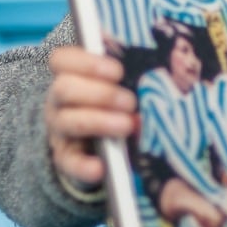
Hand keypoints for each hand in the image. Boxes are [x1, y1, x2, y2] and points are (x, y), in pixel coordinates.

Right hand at [43, 45, 136, 191]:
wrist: (99, 145)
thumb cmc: (116, 103)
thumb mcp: (121, 85)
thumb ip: (132, 75)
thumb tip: (167, 69)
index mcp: (70, 75)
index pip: (62, 59)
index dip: (87, 62)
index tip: (118, 71)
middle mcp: (59, 101)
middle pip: (63, 89)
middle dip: (100, 94)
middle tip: (130, 102)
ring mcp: (60, 130)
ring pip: (68, 122)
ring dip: (99, 122)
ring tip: (128, 126)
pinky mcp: (65, 159)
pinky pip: (68, 163)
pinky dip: (84, 166)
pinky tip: (101, 167)